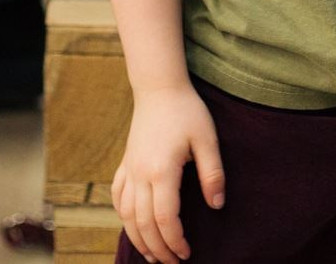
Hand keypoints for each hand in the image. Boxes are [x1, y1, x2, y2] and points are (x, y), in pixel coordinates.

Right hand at [111, 84, 224, 263]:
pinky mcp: (126, 163)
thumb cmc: (187, 111)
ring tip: (153, 256)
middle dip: (158, 248)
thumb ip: (213, 174)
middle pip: (144, 223)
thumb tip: (217, 206)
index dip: (175, 241)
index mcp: (162, 170)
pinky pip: (118, 197)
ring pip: (127, 215)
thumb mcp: (208, 139)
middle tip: (174, 263)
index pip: (165, 218)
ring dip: (139, 238)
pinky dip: (124, 217)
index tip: (187, 253)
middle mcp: (140, 174)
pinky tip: (133, 226)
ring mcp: (129, 169)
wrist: (159, 88)